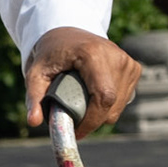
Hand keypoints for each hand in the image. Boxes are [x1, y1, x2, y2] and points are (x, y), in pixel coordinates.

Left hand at [24, 27, 142, 139]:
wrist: (68, 34)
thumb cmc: (51, 54)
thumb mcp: (36, 73)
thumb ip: (34, 98)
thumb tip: (33, 122)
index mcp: (93, 54)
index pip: (103, 97)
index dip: (92, 120)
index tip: (76, 132)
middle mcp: (115, 56)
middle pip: (112, 105)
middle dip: (93, 120)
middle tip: (74, 120)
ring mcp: (127, 62)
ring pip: (119, 105)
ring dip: (101, 113)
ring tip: (81, 102)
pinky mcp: (134, 68)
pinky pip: (124, 98)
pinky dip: (110, 104)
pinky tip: (94, 93)